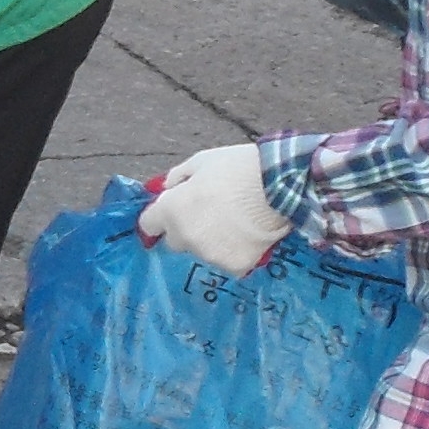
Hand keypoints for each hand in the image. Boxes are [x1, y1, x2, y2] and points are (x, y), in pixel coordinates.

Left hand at [137, 142, 289, 275]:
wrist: (280, 186)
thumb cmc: (238, 168)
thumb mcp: (201, 161)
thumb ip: (177, 177)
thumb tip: (166, 188)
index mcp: (171, 210)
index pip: (149, 225)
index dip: (159, 218)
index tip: (170, 214)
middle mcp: (185, 236)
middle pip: (175, 241)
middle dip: (186, 229)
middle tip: (210, 214)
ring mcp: (209, 254)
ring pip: (202, 251)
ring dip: (211, 241)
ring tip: (234, 222)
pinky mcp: (233, 266)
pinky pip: (226, 261)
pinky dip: (234, 251)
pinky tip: (248, 235)